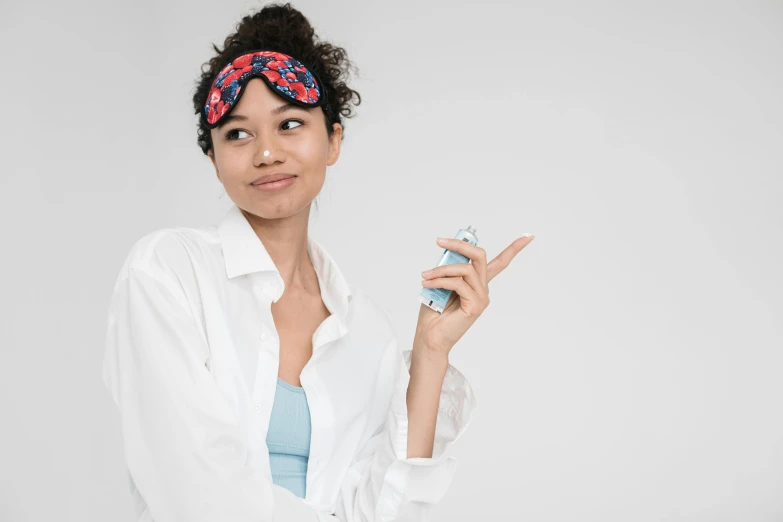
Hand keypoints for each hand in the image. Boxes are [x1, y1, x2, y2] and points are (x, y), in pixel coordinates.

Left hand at [415, 234, 534, 357]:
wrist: (430, 337)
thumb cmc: (433, 313)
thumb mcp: (441, 283)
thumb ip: (449, 269)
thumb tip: (448, 252)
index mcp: (477, 283)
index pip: (500, 263)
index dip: (514, 248)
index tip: (529, 236)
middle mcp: (483, 289)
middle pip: (480, 256)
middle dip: (460, 244)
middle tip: (439, 241)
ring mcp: (481, 298)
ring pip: (466, 269)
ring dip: (442, 269)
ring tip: (426, 276)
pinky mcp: (475, 306)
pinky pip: (458, 284)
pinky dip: (440, 281)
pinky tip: (428, 284)